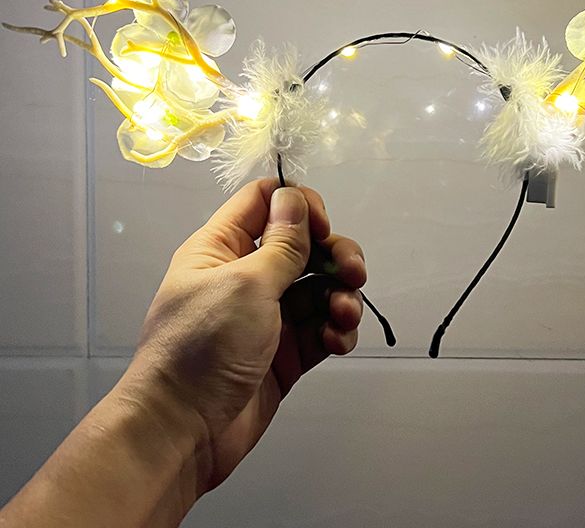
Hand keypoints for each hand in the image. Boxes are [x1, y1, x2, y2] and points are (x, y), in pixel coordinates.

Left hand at [117, 178, 366, 492]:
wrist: (182, 434)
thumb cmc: (201, 349)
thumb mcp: (245, 285)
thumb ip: (282, 244)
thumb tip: (294, 198)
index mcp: (223, 247)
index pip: (266, 202)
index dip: (299, 206)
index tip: (322, 227)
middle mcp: (247, 275)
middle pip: (304, 245)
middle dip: (335, 254)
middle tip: (352, 273)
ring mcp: (268, 315)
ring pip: (320, 287)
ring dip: (341, 296)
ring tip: (342, 315)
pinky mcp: (286, 351)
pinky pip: (322, 327)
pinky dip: (337, 330)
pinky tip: (336, 341)